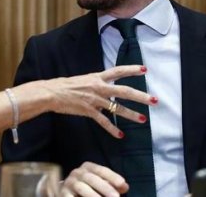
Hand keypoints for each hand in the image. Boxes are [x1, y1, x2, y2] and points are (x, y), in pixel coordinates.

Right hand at [40, 65, 156, 137]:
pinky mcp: (88, 111)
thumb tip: (107, 84)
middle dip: (141, 96)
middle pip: (124, 91)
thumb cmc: (66, 86)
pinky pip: (103, 121)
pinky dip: (112, 129)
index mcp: (97, 77)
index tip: (145, 70)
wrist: (51, 93)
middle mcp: (99, 87)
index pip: (118, 71)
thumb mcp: (84, 79)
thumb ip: (97, 82)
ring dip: (131, 115)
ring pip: (117, 108)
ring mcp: (95, 100)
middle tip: (154, 100)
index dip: (132, 69)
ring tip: (143, 120)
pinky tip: (120, 135)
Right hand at [61, 162, 128, 196]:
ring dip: (94, 196)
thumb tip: (125, 186)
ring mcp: (69, 182)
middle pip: (92, 179)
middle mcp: (77, 172)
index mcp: (88, 167)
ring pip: (82, 188)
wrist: (66, 191)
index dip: (112, 176)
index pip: (101, 170)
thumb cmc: (88, 186)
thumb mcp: (100, 183)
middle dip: (105, 188)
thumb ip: (112, 184)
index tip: (122, 183)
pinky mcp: (62, 193)